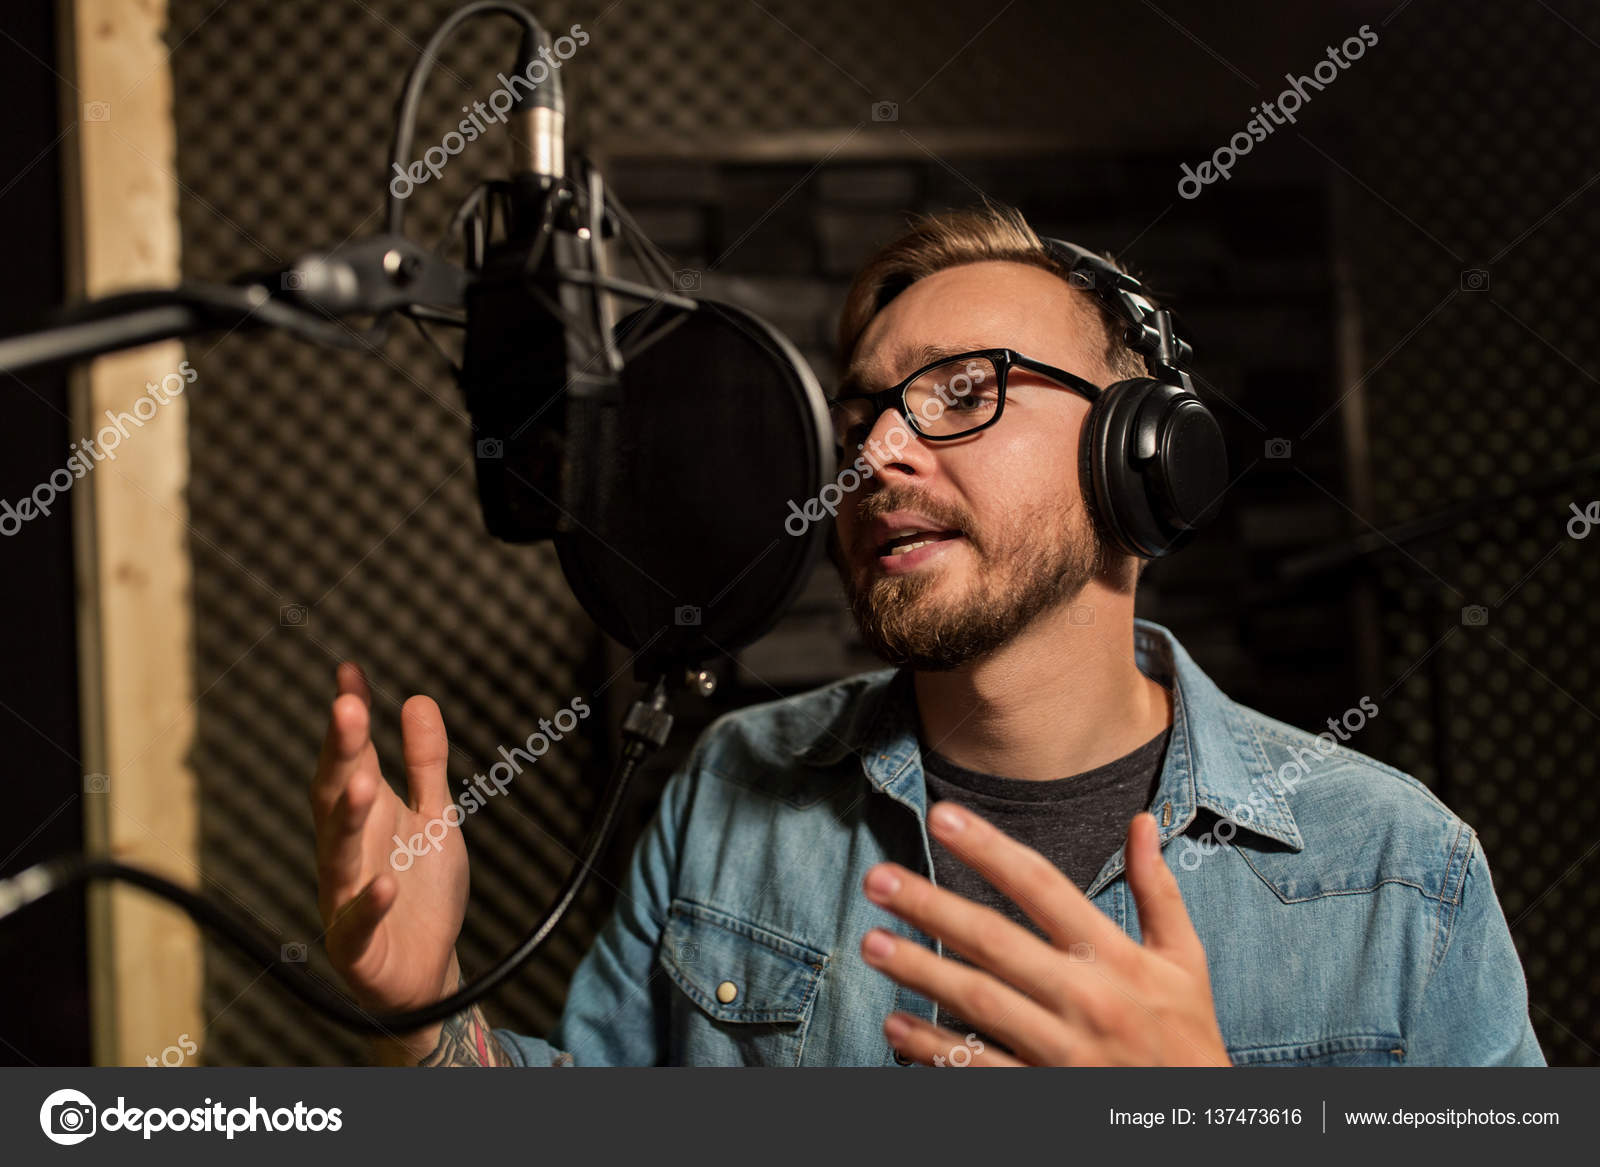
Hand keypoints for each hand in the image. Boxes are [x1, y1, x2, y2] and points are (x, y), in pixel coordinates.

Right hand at [309, 663, 469, 1058]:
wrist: (428, 971)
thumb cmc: (422, 889)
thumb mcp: (435, 816)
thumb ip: (426, 763)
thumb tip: (418, 699)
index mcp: (365, 816)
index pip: (352, 758)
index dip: (351, 719)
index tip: (350, 673)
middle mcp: (347, 850)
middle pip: (335, 795)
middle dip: (340, 753)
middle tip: (348, 709)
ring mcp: (345, 897)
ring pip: (337, 854)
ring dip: (348, 817)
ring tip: (362, 781)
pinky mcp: (357, 946)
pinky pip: (357, 924)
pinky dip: (368, 904)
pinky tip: (385, 883)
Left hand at [859, 802, 1230, 1065]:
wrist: (1205, 1129)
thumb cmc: (1189, 1038)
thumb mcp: (1185, 961)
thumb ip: (1158, 890)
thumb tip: (1140, 820)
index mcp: (1117, 957)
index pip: (1043, 887)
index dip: (990, 848)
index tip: (942, 816)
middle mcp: (1087, 999)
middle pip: (996, 941)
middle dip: (931, 907)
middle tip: (876, 879)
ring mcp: (1064, 1051)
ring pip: (980, 1003)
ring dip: (921, 972)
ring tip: (871, 944)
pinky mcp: (1046, 1095)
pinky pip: (982, 1070)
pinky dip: (936, 1050)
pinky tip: (896, 1028)